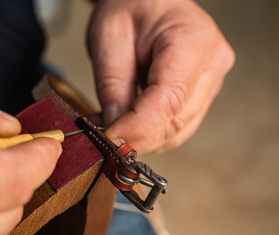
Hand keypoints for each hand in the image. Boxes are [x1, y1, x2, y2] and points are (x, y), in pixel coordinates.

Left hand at [88, 0, 234, 152]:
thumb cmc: (130, 6)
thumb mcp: (109, 37)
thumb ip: (112, 85)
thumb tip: (115, 130)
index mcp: (193, 41)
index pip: (170, 99)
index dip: (138, 126)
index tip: (110, 138)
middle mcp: (212, 64)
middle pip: (176, 120)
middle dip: (138, 136)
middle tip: (105, 137)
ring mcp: (211, 80)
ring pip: (178, 129)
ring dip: (144, 137)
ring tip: (113, 128)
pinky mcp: (202, 91)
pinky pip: (178, 124)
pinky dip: (152, 131)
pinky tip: (130, 123)